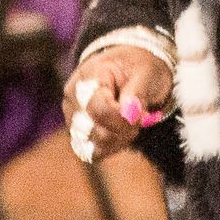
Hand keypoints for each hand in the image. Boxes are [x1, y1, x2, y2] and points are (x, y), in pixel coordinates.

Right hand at [63, 45, 173, 161]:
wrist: (133, 68)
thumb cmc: (138, 67)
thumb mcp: (146, 70)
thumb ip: (137, 91)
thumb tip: (128, 113)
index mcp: (88, 75)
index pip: (98, 107)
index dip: (122, 117)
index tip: (142, 112)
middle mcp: (73, 97)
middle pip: (93, 129)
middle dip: (123, 129)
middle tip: (141, 116)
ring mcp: (73, 117)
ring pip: (90, 144)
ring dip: (118, 139)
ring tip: (132, 123)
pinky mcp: (77, 133)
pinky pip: (90, 152)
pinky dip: (111, 147)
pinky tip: (123, 134)